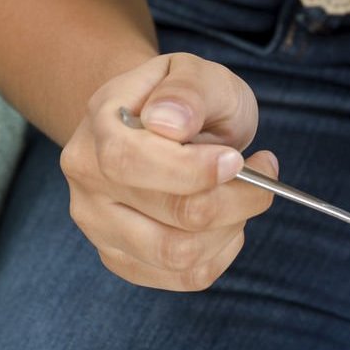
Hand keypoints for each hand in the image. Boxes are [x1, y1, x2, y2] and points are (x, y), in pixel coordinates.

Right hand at [63, 53, 276, 290]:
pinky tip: (227, 221)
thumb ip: (187, 90)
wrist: (157, 124)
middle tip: (262, 169)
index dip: (194, 169)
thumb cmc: (183, 100)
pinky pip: (185, 276)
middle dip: (236, 197)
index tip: (236, 159)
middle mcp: (88, 182)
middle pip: (172, 214)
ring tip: (243, 193)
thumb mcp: (195, 73)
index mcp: (99, 127)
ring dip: (233, 226)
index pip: (131, 162)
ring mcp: (100, 226)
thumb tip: (169, 122)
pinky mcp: (122, 260)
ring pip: (180, 254)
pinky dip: (222, 251)